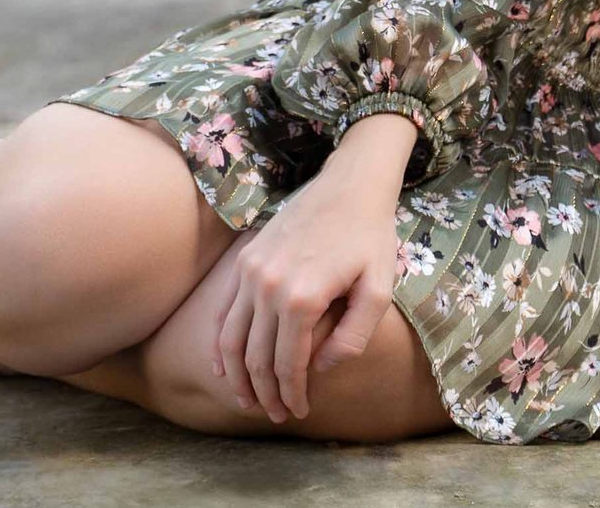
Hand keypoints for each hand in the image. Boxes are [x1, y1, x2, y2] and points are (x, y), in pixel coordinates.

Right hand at [208, 139, 406, 423]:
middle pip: (256, 357)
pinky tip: (225, 366)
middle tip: (276, 415)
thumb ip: (354, 336)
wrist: (350, 184)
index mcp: (302, 298)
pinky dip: (221, 344)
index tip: (299, 412)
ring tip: (248, 401)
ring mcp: (251, 271)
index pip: (287, 363)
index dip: (292, 394)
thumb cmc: (371, 237)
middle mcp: (268, 286)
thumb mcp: (378, 289)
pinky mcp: (245, 260)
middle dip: (264, 393)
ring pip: (231, 339)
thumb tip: (323, 368)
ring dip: (237, 376)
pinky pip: (224, 312)